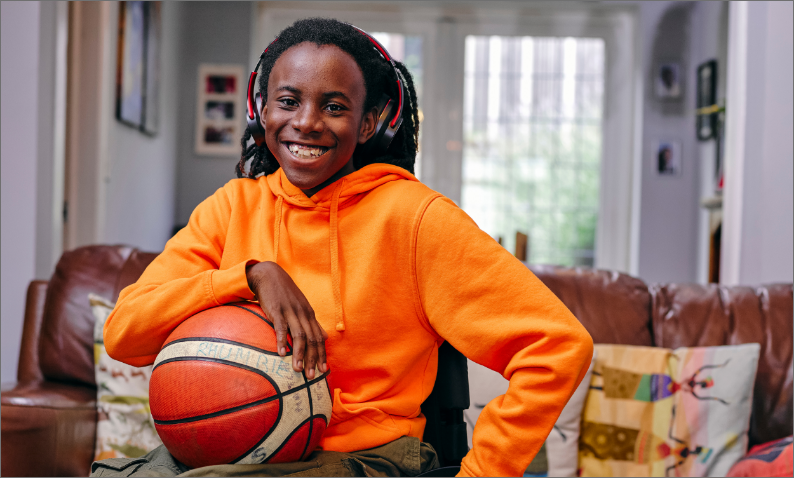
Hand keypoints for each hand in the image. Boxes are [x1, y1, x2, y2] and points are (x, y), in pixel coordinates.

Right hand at [245, 261, 328, 378]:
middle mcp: (303, 314)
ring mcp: (290, 312)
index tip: (324, 370)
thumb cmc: (285, 294)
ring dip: (300, 354)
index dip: (322, 354)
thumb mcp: (302, 307)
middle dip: (314, 359)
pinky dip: (282, 341)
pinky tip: (281, 354)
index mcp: (309, 314)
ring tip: (298, 370)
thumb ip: (313, 323)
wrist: (269, 276)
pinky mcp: (277, 310)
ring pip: (299, 336)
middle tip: (313, 376)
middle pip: (312, 339)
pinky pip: (281, 327)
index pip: (319, 338)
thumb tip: (326, 336)